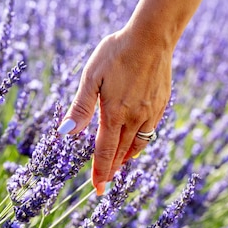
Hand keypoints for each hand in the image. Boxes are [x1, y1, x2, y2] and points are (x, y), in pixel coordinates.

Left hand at [59, 26, 172, 194]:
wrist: (152, 37)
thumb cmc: (117, 53)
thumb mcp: (92, 76)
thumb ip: (81, 107)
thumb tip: (65, 133)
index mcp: (115, 114)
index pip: (105, 152)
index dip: (100, 172)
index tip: (97, 189)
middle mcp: (135, 118)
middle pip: (122, 152)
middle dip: (113, 169)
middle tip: (105, 181)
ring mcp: (151, 112)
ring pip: (138, 144)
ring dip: (127, 157)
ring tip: (119, 164)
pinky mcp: (161, 104)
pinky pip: (150, 131)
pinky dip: (141, 142)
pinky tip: (136, 140)